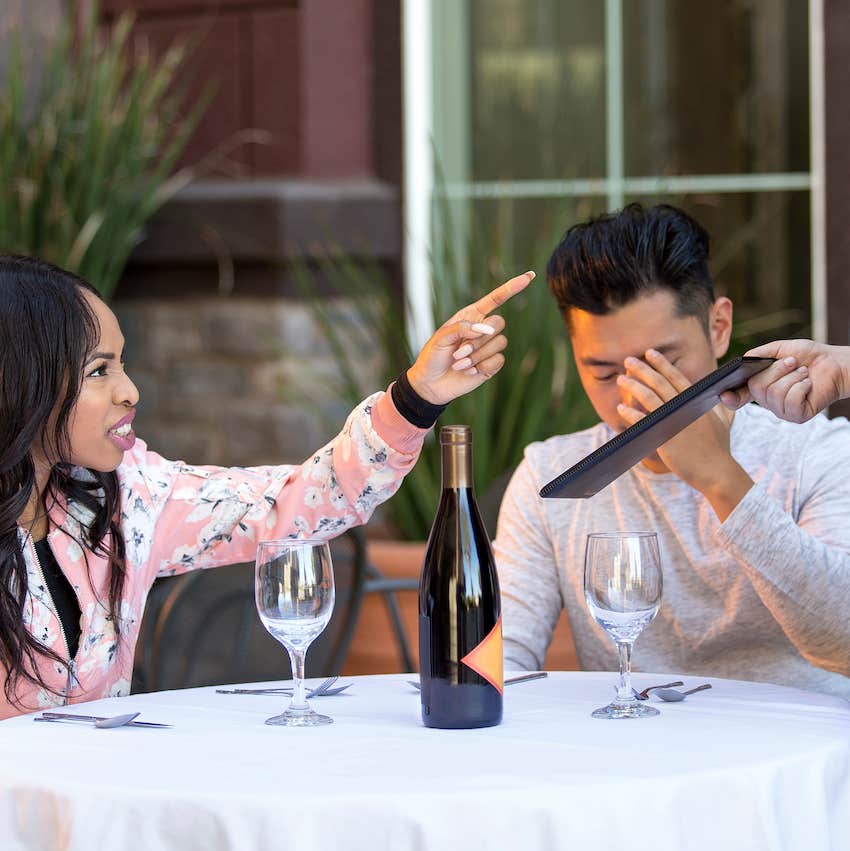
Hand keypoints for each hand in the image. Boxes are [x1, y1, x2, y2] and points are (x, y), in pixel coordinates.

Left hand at [406, 271, 534, 404]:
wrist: (431, 383)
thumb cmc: (433, 356)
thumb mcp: (441, 337)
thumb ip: (462, 328)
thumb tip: (486, 330)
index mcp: (471, 316)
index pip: (495, 299)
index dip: (512, 288)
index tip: (530, 276)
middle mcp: (482, 329)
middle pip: (499, 323)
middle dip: (479, 339)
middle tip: (458, 352)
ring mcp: (488, 347)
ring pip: (499, 343)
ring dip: (477, 355)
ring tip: (459, 364)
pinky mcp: (491, 364)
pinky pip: (498, 360)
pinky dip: (481, 366)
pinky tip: (468, 371)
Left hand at [616, 349, 752, 519]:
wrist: (716, 471)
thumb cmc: (718, 448)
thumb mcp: (723, 421)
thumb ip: (718, 406)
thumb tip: (720, 393)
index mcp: (697, 401)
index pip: (677, 377)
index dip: (662, 364)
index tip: (649, 353)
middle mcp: (685, 407)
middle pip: (660, 383)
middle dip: (643, 369)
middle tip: (629, 359)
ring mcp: (675, 421)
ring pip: (650, 398)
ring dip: (634, 386)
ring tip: (621, 378)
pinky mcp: (665, 437)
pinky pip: (644, 422)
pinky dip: (631, 414)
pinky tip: (621, 407)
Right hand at [719, 340, 849, 421]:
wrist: (833, 363)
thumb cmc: (806, 356)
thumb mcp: (778, 349)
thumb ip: (756, 355)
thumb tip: (742, 361)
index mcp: (758, 387)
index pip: (737, 397)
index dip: (729, 398)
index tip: (724, 395)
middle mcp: (766, 401)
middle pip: (756, 388)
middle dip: (776, 370)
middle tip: (792, 362)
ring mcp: (780, 411)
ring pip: (774, 394)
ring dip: (793, 377)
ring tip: (803, 373)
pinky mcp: (796, 416)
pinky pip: (791, 400)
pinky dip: (802, 386)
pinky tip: (808, 384)